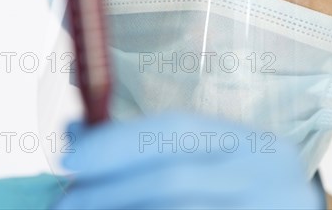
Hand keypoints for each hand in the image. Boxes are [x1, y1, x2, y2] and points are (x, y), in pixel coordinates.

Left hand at [53, 112, 323, 208]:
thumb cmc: (242, 189)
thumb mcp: (215, 162)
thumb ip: (155, 146)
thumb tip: (77, 134)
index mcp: (255, 146)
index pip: (180, 129)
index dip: (120, 141)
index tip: (71, 156)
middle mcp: (265, 179)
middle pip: (173, 179)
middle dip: (110, 190)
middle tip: (66, 200)